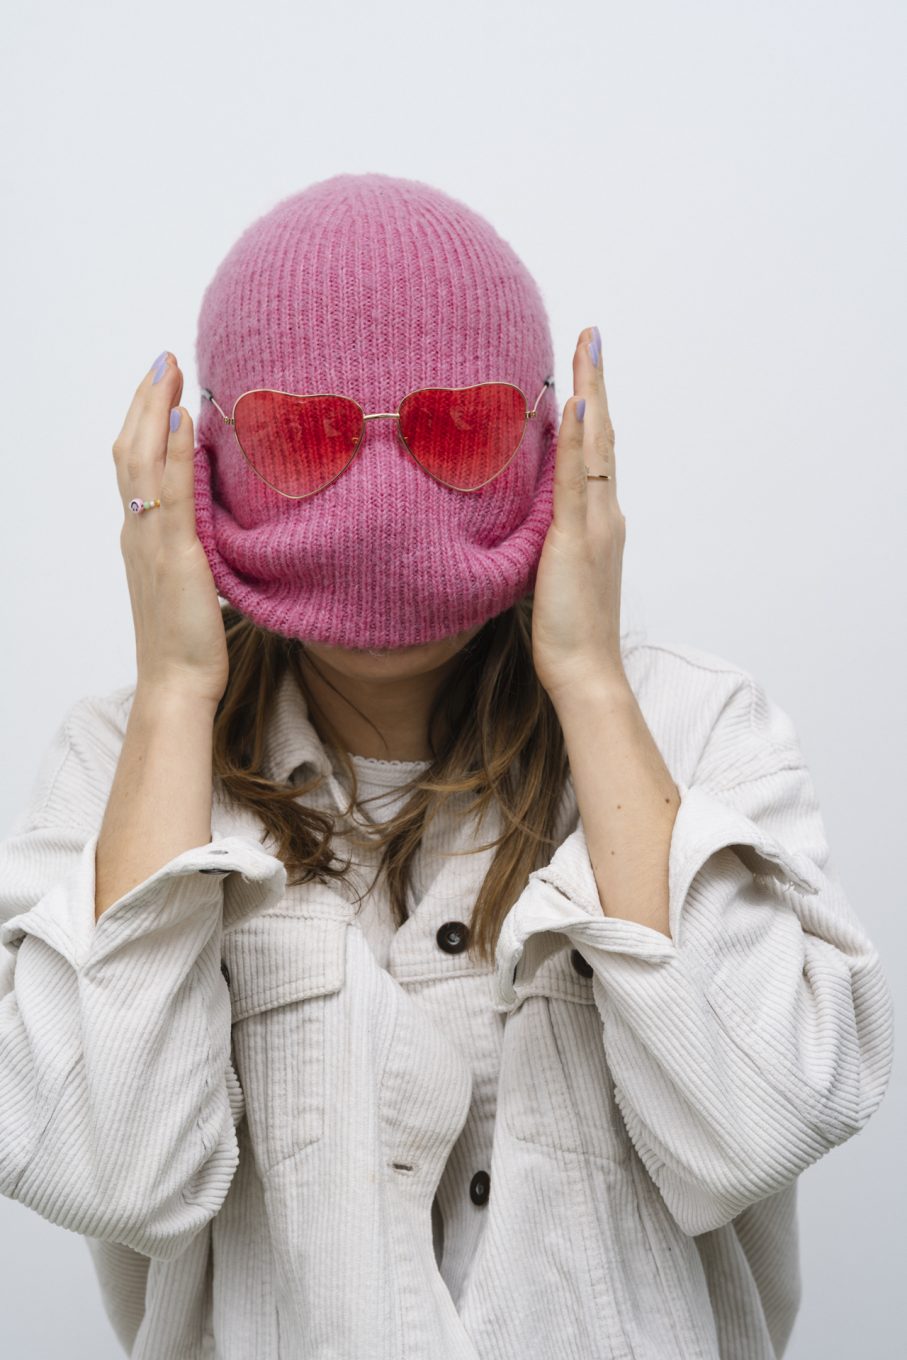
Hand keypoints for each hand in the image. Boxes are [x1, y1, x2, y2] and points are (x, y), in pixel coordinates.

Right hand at [113, 352, 228, 707]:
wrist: (177, 683)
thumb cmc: (187, 642)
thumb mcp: (190, 583)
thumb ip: (193, 547)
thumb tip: (214, 523)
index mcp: (141, 538)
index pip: (134, 466)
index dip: (142, 421)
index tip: (159, 385)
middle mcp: (138, 532)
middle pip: (130, 450)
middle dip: (144, 400)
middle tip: (161, 359)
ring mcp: (153, 541)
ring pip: (144, 460)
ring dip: (155, 408)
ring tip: (168, 369)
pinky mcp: (177, 554)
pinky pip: (172, 493)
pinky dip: (173, 451)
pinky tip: (182, 418)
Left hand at [531, 325, 626, 705]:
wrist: (586, 672)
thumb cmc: (567, 634)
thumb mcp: (550, 577)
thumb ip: (544, 544)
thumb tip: (522, 524)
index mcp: (598, 523)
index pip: (595, 453)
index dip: (591, 409)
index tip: (583, 368)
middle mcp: (605, 515)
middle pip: (602, 436)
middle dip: (596, 383)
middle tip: (592, 336)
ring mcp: (595, 524)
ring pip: (596, 446)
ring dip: (592, 393)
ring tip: (588, 347)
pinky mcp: (576, 539)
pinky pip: (578, 480)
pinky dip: (579, 441)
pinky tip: (575, 405)